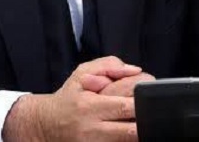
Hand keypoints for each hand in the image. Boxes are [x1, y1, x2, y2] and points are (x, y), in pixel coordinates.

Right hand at [3, 56, 141, 141]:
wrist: (45, 125)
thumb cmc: (68, 99)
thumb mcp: (82, 73)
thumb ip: (108, 65)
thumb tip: (136, 70)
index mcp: (90, 105)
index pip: (127, 106)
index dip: (144, 101)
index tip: (151, 94)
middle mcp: (93, 128)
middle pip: (133, 130)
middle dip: (147, 119)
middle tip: (153, 111)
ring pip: (129, 141)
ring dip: (141, 132)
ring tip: (140, 120)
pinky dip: (128, 139)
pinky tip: (127, 129)